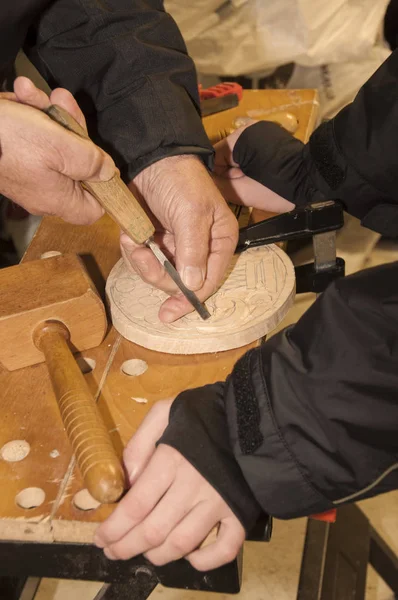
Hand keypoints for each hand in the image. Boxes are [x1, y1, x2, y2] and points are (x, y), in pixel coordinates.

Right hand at [0, 77, 114, 224]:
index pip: (93, 209)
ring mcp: (27, 175)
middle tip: (62, 103)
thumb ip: (90, 161)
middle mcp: (44, 191)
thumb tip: (108, 172)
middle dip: (71, 130)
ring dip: (45, 114)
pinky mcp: (13, 157)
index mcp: (59, 198)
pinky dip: (27, 114)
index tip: (101, 158)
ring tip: (30, 94)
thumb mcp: (61, 147)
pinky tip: (20, 95)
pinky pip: (30, 138)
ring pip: (52, 145)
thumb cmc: (9, 141)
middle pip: (75, 166)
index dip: (103, 186)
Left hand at [94, 400, 244, 570]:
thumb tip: (127, 479)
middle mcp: (193, 487)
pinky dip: (207, 560)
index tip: (101, 538)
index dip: (114, 528)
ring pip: (183, 543)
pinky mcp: (240, 512)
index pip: (136, 505)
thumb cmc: (205, 413)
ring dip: (158, 555)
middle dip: (127, 547)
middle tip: (113, 552)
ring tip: (144, 553)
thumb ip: (140, 441)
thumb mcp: (165, 411)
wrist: (253, 416)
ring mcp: (218, 503)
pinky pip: (225, 547)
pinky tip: (191, 559)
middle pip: (153, 531)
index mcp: (171, 460)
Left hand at [120, 155, 237, 322]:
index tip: (169, 312)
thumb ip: (192, 249)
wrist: (151, 158)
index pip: (209, 281)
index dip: (189, 299)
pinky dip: (133, 252)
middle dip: (156, 273)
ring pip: (158, 274)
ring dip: (141, 261)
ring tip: (132, 241)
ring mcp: (176, 247)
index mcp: (219, 242)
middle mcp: (200, 249)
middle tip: (140, 254)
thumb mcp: (191, 212)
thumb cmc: (180, 180)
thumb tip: (192, 284)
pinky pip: (143, 262)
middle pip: (180, 283)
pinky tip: (129, 236)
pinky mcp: (155, 243)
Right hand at [213, 120, 294, 212]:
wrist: (312, 180)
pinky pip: (253, 151)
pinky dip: (253, 164)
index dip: (216, 176)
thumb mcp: (243, 192)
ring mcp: (262, 130)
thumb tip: (206, 183)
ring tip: (254, 183)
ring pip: (240, 154)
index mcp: (238, 138)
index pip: (213, 157)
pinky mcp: (273, 136)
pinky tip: (262, 175)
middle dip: (231, 173)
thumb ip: (219, 186)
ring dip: (242, 169)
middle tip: (243, 189)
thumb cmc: (277, 187)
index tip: (224, 189)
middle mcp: (248, 128)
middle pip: (227, 155)